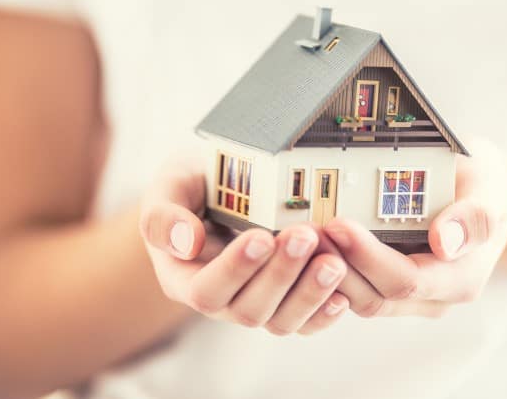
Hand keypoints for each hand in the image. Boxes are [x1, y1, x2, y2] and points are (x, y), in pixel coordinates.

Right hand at [139, 159, 349, 334]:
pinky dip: (325, 312)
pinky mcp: (288, 303)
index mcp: (185, 277)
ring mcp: (258, 303)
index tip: (261, 237)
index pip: (206, 289)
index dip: (235, 269)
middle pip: (248, 310)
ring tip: (333, 262)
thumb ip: (163, 213)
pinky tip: (343, 293)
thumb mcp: (171, 184)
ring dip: (309, 293)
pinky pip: (307, 323)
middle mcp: (222, 299)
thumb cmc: (197, 183)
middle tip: (305, 235)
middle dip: (280, 275)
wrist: (226, 186)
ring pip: (281, 321)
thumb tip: (185, 242)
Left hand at [321, 137, 506, 316]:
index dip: (368, 257)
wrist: (481, 193)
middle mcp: (432, 295)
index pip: (406, 280)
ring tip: (300, 234)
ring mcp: (406, 293)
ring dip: (325, 268)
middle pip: (374, 296)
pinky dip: (328, 265)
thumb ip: (474, 217)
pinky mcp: (383, 282)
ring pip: (356, 296)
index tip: (339, 224)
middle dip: (336, 264)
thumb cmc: (485, 188)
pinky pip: (351, 285)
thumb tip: (445, 241)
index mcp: (460, 279)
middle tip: (305, 230)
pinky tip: (308, 239)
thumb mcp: (490, 189)